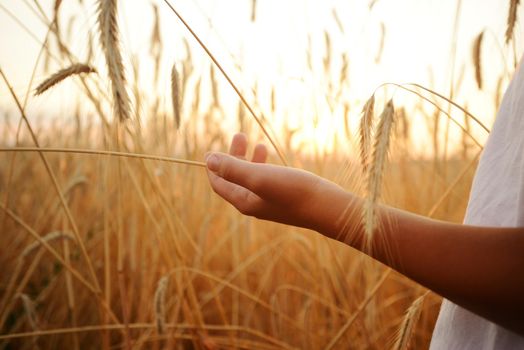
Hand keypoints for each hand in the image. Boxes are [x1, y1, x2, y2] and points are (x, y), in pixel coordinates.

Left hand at [205, 133, 351, 236]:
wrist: (327, 208)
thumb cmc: (293, 191)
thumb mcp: (259, 177)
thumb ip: (233, 169)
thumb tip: (209, 159)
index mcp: (244, 201)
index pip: (219, 184)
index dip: (213, 167)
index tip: (213, 148)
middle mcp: (254, 204)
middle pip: (235, 179)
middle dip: (234, 157)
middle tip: (240, 134)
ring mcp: (270, 201)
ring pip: (253, 178)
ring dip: (251, 159)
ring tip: (260, 143)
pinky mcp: (285, 197)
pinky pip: (267, 180)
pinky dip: (266, 165)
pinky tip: (275, 158)